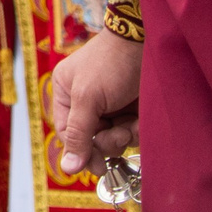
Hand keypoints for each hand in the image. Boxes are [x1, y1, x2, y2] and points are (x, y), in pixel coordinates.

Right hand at [50, 28, 141, 173]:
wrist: (146, 41)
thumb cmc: (111, 64)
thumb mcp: (88, 98)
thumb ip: (78, 134)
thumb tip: (66, 169)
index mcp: (65, 94)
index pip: (67, 134)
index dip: (81, 151)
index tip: (97, 166)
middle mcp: (84, 102)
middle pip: (90, 140)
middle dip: (106, 141)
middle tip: (119, 133)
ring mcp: (109, 106)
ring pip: (112, 138)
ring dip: (123, 136)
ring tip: (130, 124)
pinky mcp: (129, 108)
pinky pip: (129, 132)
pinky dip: (136, 130)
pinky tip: (139, 120)